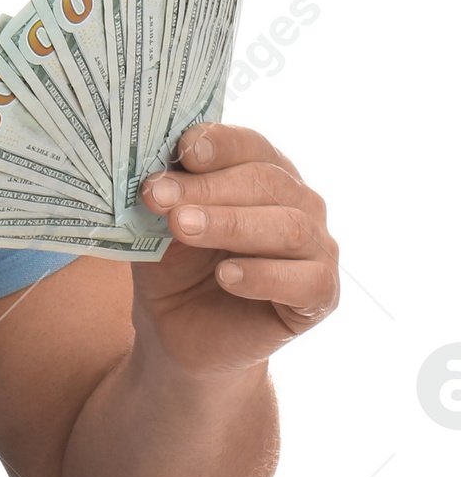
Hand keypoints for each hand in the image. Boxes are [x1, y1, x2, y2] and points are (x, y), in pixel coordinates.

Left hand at [134, 122, 337, 382]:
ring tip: (182, 228)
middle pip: (265, 182)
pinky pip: (305, 280)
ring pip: (288, 226)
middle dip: (207, 188)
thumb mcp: (157, 225)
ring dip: (230, 224)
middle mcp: (298, 201)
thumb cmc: (174, 266)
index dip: (218, 144)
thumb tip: (154, 174)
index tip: (182, 150)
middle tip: (159, 196)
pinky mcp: (321, 294)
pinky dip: (263, 276)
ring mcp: (317, 247)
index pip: (249, 145)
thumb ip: (163, 197)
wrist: (179, 332)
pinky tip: (227, 276)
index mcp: (261, 171)